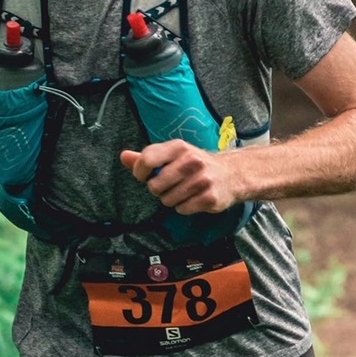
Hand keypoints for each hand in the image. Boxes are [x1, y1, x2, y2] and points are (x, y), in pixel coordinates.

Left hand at [120, 140, 238, 214]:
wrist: (232, 174)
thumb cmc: (196, 164)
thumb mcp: (174, 155)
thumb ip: (148, 157)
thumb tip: (123, 156)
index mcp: (179, 147)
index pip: (147, 160)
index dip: (140, 172)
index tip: (146, 176)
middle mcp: (191, 161)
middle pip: (155, 186)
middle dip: (158, 190)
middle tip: (170, 185)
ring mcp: (202, 179)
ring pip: (167, 200)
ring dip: (172, 200)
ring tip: (184, 191)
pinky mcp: (209, 197)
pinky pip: (182, 209)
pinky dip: (184, 207)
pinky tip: (194, 198)